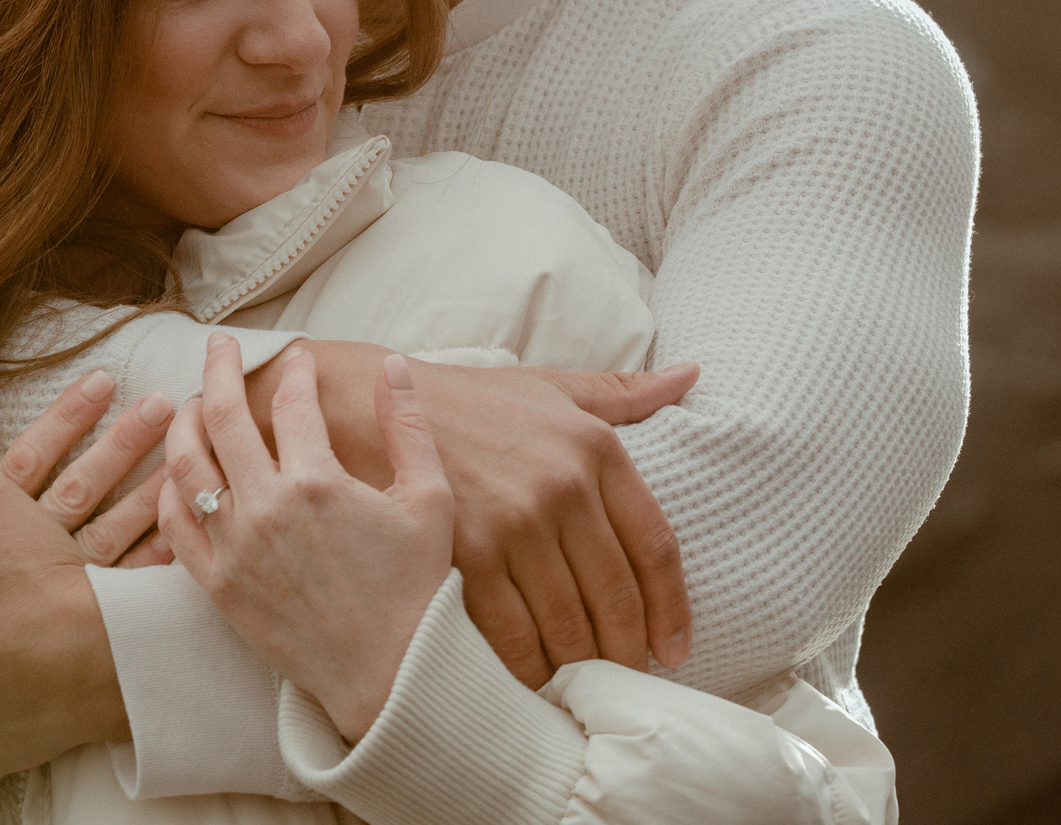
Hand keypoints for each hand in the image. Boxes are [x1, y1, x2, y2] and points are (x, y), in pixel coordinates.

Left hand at [159, 337, 452, 744]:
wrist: (390, 675)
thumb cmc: (416, 588)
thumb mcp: (430, 499)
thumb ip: (409, 427)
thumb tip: (393, 366)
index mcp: (318, 481)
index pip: (291, 399)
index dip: (294, 368)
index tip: (298, 357)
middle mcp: (265, 508)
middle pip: (221, 414)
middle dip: (219, 368)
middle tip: (221, 345)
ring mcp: (234, 547)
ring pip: (184, 464)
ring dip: (182, 421)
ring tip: (190, 401)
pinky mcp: (216, 585)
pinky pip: (174, 524)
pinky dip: (170, 488)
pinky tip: (181, 472)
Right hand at [409, 359, 698, 684]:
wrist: (370, 402)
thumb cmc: (467, 400)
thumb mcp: (550, 386)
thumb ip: (622, 392)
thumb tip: (690, 375)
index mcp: (593, 447)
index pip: (655, 547)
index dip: (672, 610)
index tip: (674, 649)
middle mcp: (563, 485)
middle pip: (617, 597)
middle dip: (627, 651)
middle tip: (625, 680)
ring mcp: (514, 522)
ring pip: (569, 624)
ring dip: (581, 667)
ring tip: (582, 686)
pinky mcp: (466, 553)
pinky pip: (513, 634)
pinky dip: (529, 668)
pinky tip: (533, 678)